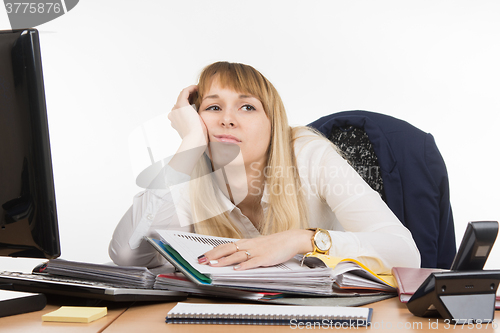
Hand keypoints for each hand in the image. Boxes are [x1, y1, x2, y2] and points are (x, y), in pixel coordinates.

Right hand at [168, 85, 206, 141]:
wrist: (195, 139)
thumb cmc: (197, 138)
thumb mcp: (195, 130)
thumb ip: (195, 124)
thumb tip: (200, 122)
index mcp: (175, 120)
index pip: (181, 108)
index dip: (189, 103)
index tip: (198, 100)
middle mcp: (173, 114)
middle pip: (181, 101)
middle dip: (190, 97)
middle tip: (199, 94)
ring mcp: (176, 109)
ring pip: (183, 96)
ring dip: (191, 92)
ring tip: (199, 90)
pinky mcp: (181, 104)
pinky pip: (185, 92)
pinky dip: (191, 88)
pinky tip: (197, 88)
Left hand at [197, 229, 314, 270]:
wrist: (290, 239)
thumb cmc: (274, 243)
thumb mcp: (257, 245)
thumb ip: (245, 250)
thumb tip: (232, 256)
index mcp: (246, 242)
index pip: (226, 245)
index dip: (213, 250)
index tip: (203, 255)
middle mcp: (249, 245)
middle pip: (228, 249)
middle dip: (214, 255)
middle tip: (202, 260)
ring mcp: (257, 251)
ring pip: (238, 255)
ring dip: (225, 260)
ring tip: (215, 264)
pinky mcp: (265, 258)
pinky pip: (253, 262)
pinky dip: (244, 265)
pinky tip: (237, 269)